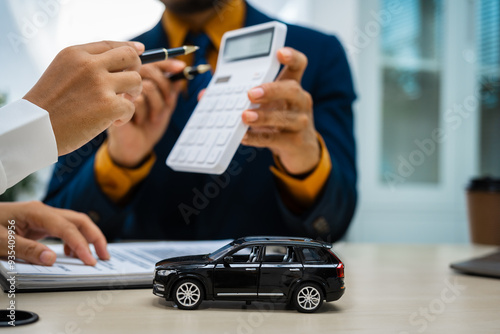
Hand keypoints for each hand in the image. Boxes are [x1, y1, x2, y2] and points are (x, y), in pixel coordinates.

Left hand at [0, 201, 108, 265]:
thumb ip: (26, 250)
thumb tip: (52, 258)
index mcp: (35, 212)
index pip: (67, 228)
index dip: (81, 245)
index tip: (90, 261)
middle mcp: (43, 211)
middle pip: (79, 220)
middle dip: (95, 237)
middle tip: (104, 256)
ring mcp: (43, 216)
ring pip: (75, 223)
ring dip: (88, 238)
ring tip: (93, 256)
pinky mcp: (40, 223)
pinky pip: (65, 229)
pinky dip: (73, 240)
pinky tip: (71, 253)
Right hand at [23, 40, 144, 155]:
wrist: (35, 130)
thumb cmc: (50, 105)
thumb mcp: (62, 73)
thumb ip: (88, 64)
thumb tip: (126, 55)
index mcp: (76, 54)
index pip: (111, 45)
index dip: (129, 49)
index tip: (140, 53)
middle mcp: (89, 65)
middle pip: (131, 57)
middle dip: (136, 69)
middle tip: (128, 85)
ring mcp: (100, 85)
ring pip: (136, 80)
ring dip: (134, 94)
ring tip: (120, 104)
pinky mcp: (109, 106)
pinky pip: (131, 106)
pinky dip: (125, 116)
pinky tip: (112, 122)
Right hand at [107, 60, 184, 167]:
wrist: (134, 147)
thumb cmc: (148, 125)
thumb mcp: (165, 106)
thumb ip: (171, 90)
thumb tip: (181, 73)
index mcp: (139, 77)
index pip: (153, 61)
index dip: (168, 63)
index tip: (182, 68)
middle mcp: (126, 81)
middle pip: (151, 71)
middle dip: (166, 89)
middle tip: (169, 104)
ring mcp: (119, 91)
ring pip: (147, 87)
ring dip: (157, 106)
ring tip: (152, 117)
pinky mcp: (113, 103)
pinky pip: (137, 101)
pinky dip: (144, 114)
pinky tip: (138, 121)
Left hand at [241, 47, 318, 174]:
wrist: (300, 149)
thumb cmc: (278, 119)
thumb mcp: (265, 104)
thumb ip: (239, 95)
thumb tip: (205, 94)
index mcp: (292, 85)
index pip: (298, 65)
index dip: (291, 57)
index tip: (279, 53)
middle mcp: (300, 101)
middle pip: (292, 90)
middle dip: (271, 90)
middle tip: (250, 93)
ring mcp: (300, 122)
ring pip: (285, 117)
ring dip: (263, 116)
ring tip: (244, 116)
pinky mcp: (295, 142)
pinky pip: (275, 139)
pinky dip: (257, 137)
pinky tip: (243, 136)